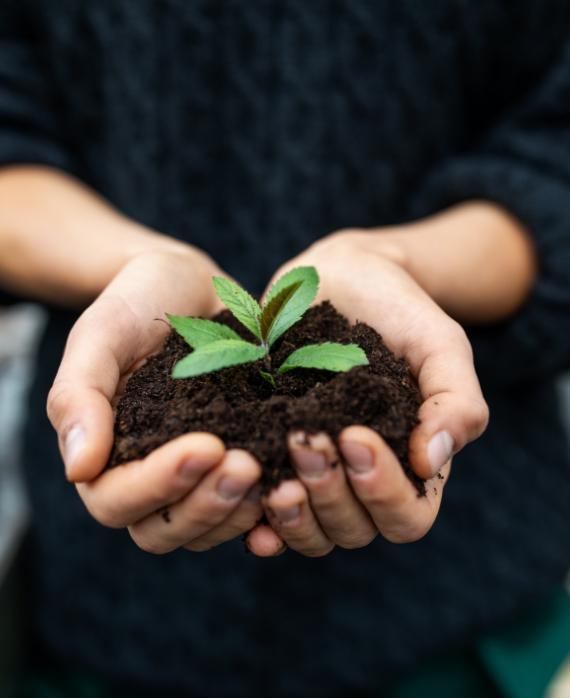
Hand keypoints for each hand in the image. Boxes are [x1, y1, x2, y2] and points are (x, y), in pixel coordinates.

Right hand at [47, 248, 262, 552]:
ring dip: (239, 511)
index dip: (158, 485)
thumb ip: (78, 396)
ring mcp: (194, 475)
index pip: (115, 500)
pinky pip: (248, 508)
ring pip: (208, 528)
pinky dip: (270, 509)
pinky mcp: (235, 462)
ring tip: (275, 471)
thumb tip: (79, 470)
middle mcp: (148, 474)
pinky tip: (295, 484)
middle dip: (206, 505)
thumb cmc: (137, 302)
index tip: (206, 446)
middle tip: (247, 465)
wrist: (189, 284)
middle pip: (163, 530)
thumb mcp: (101, 334)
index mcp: (105, 453)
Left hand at [246, 227, 488, 556]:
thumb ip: (455, 401)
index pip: (406, 516)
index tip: (355, 436)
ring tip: (270, 474)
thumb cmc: (398, 310)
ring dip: (292, 513)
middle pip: (353, 529)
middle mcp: (363, 481)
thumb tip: (433, 461)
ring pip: (310, 532)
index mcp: (411, 464)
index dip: (382, 491)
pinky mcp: (273, 458)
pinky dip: (256, 520)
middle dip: (329, 492)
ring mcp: (316, 474)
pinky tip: (245, 499)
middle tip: (304, 438)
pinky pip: (265, 513)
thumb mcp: (439, 344)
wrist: (342, 276)